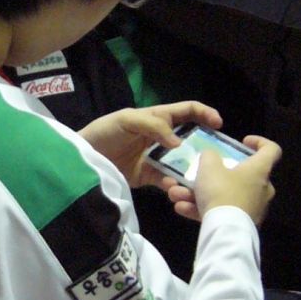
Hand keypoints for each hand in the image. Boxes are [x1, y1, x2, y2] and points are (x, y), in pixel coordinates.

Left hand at [81, 101, 223, 189]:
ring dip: (191, 170)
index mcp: (158, 118)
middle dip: (205, 147)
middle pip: (191, 139)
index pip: (187, 111)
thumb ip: (153, 125)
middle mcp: (162, 138)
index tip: (218, 124)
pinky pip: (168, 181)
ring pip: (182, 163)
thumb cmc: (104, 132)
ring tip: (197, 178)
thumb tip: (179, 143)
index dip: (205, 113)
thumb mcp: (126, 120)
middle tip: (215, 158)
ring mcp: (157, 158)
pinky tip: (175, 189)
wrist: (82, 159)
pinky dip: (174, 185)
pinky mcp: (149, 177)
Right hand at [164, 134, 280, 228]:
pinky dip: (202, 209)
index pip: (271, 150)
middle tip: (196, 173)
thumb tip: (211, 156)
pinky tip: (181, 209)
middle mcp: (261, 189)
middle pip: (240, 176)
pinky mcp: (242, 225)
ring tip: (176, 194)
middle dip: (212, 175)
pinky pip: (221, 212)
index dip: (259, 142)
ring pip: (224, 195)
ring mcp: (252, 208)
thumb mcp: (209, 166)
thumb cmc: (222, 191)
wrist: (226, 232)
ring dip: (198, 193)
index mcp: (259, 170)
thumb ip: (209, 156)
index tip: (242, 141)